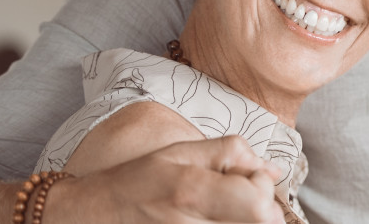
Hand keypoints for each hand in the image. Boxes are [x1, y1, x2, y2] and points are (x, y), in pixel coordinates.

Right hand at [48, 136, 285, 222]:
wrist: (96, 217)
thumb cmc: (138, 182)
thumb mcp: (180, 152)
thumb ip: (231, 154)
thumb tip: (272, 169)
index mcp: (193, 193)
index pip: (260, 205)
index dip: (263, 190)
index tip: (250, 180)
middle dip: (259, 209)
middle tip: (237, 197)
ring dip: (245, 219)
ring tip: (222, 208)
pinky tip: (213, 218)